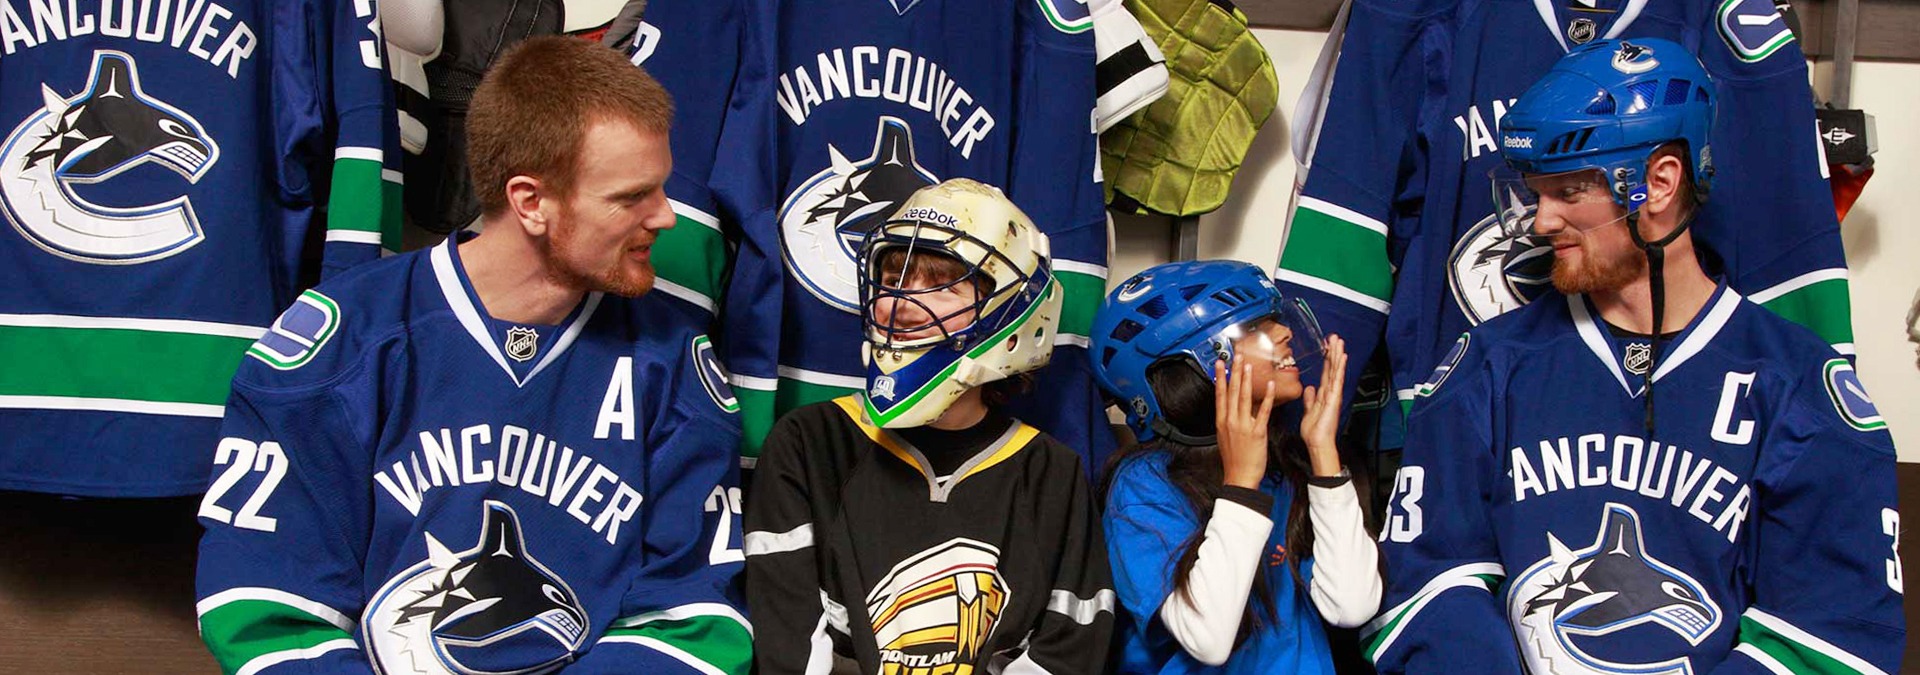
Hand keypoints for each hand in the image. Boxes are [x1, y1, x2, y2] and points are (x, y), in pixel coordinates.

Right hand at [1216, 356, 1272, 488]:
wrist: (1239, 477)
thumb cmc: (1234, 460)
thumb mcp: (1224, 437)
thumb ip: (1228, 420)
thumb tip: (1231, 409)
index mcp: (1222, 421)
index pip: (1220, 394)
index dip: (1219, 377)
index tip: (1219, 363)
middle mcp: (1231, 421)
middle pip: (1232, 391)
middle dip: (1234, 371)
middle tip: (1236, 356)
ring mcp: (1243, 426)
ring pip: (1244, 397)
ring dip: (1246, 379)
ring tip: (1248, 364)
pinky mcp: (1257, 432)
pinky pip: (1262, 411)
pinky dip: (1266, 397)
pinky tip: (1269, 385)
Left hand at [1300, 335, 1347, 476]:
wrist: (1318, 443)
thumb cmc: (1314, 431)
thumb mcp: (1309, 411)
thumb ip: (1310, 399)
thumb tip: (1309, 389)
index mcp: (1323, 394)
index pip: (1325, 373)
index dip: (1326, 359)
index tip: (1327, 346)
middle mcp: (1330, 392)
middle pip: (1332, 368)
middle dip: (1333, 352)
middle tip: (1335, 337)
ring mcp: (1333, 395)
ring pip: (1336, 371)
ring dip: (1337, 355)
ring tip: (1339, 341)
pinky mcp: (1334, 399)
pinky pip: (1337, 380)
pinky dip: (1339, 368)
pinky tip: (1342, 357)